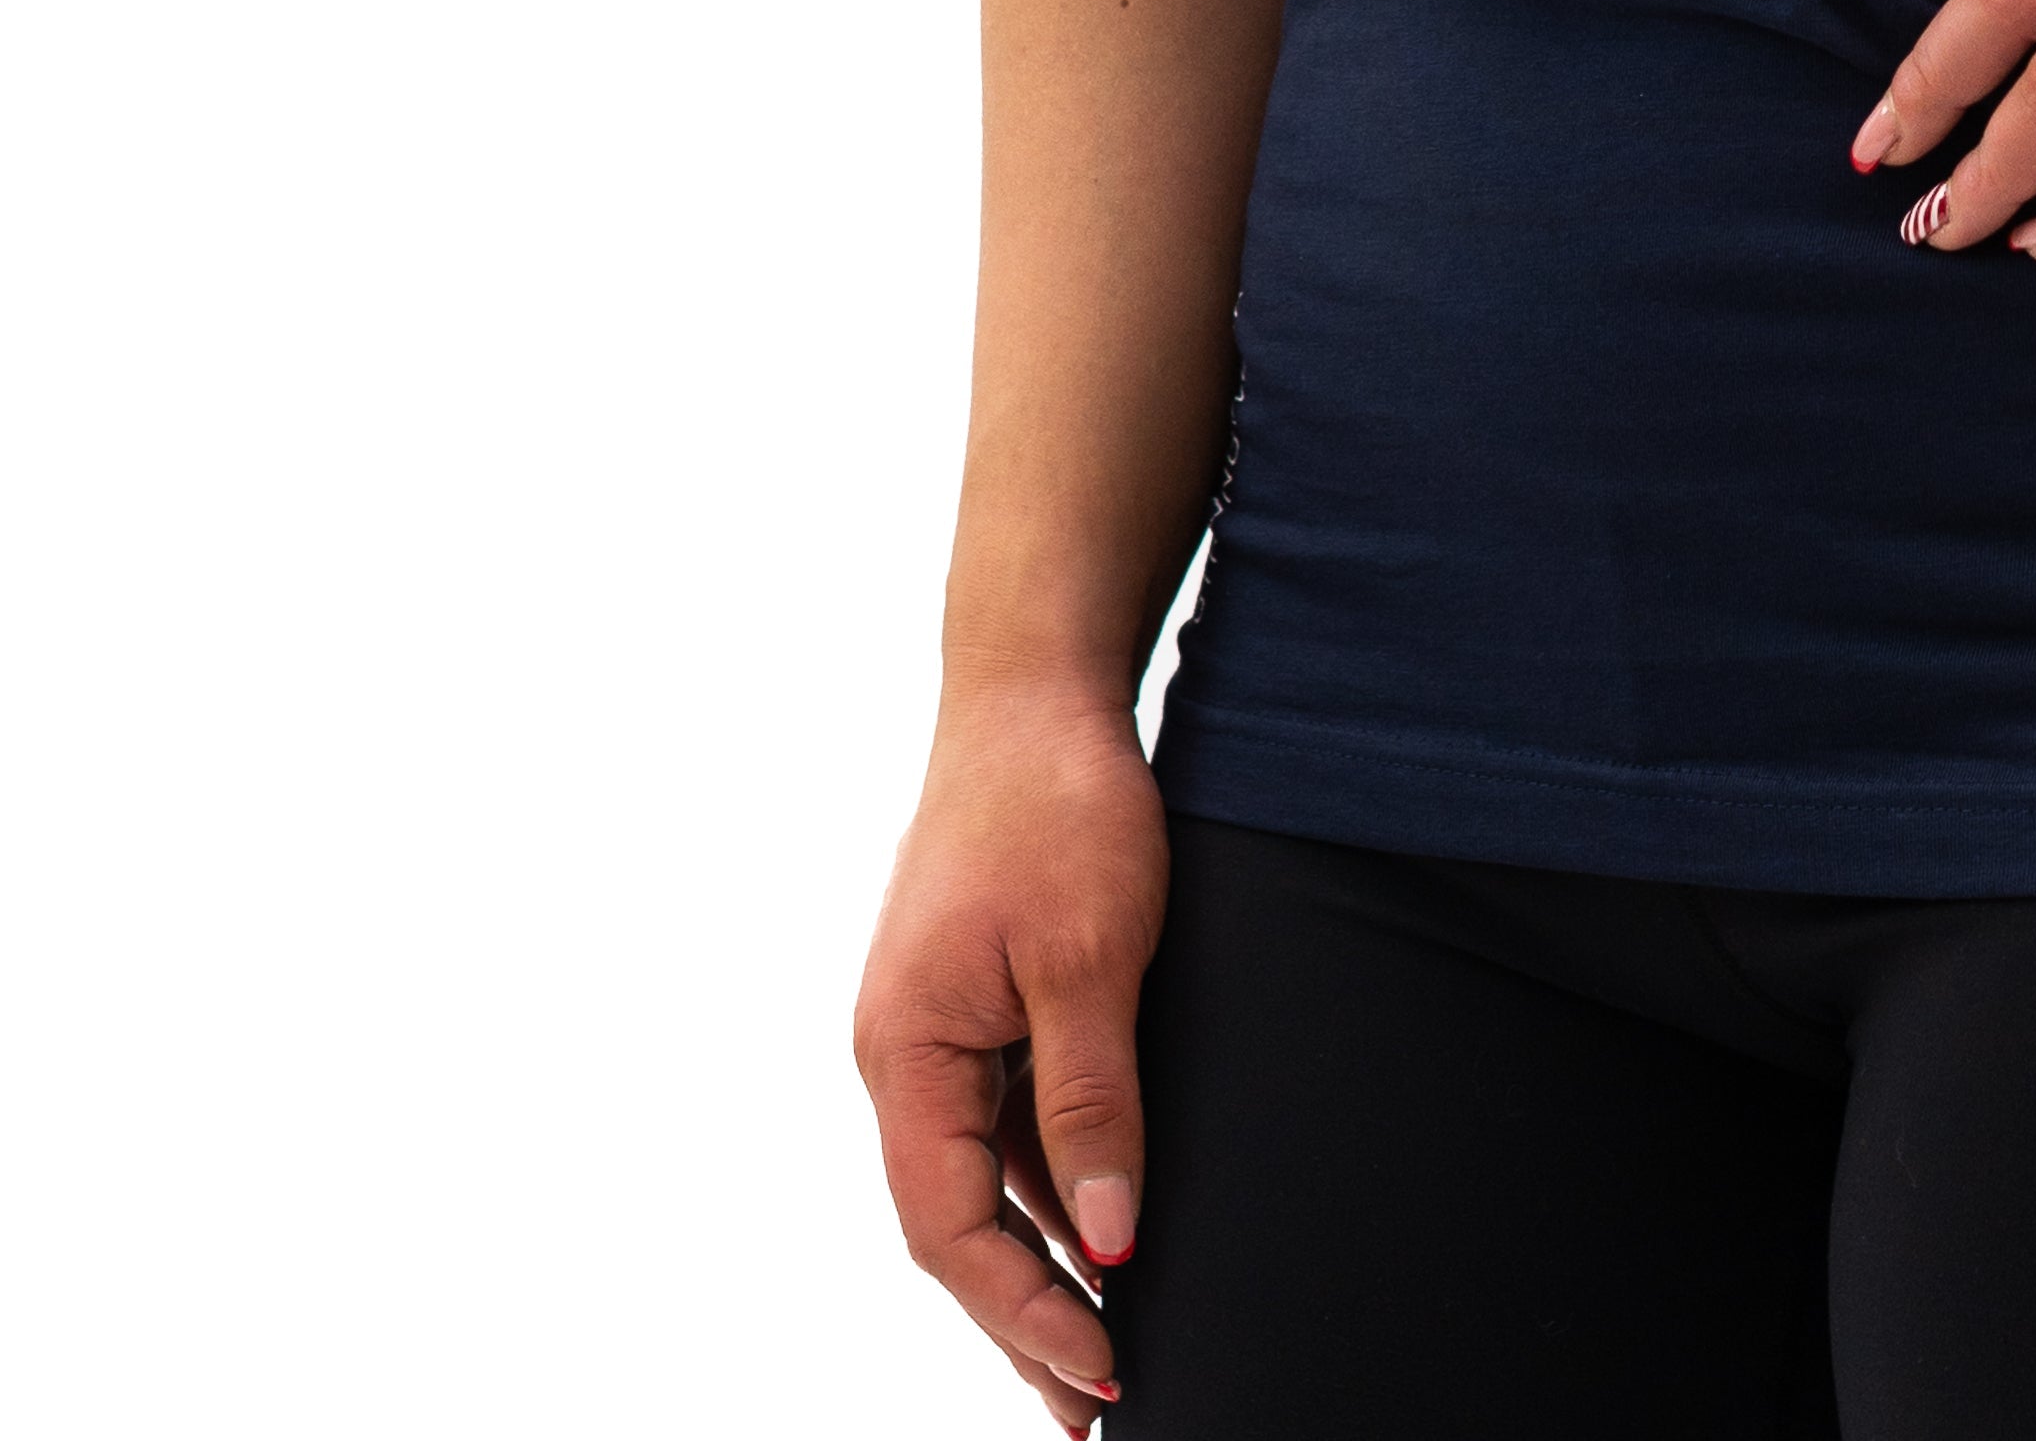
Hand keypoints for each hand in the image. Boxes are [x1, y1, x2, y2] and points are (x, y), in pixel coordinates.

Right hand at [852, 684, 1169, 1427]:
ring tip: (1106, 1342)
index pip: (953, 1228)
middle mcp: (903, 1053)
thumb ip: (1095, 1100)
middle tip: (1095, 1409)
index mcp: (906, 1053)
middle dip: (1024, 1318)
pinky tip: (1103, 1224)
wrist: (1036, 687)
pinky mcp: (976, 995)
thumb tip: (1110, 1240)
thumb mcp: (1095, 956)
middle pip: (957, 1223)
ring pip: (983, 1176)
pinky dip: (1050, 1179)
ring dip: (1042, 1256)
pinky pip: (1006, 1117)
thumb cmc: (1059, 805)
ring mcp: (937, 1025)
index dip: (1025, 1309)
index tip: (1101, 1371)